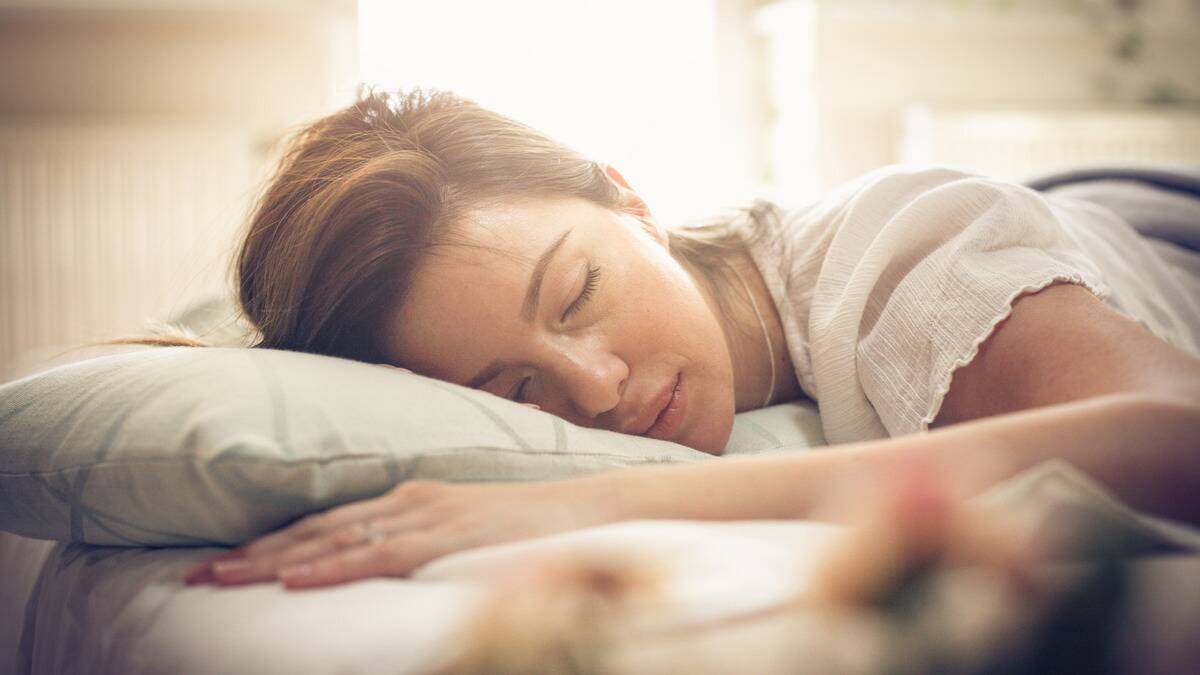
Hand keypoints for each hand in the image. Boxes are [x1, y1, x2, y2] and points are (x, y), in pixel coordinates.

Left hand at [183, 478, 620, 588]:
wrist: (597, 505)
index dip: (272, 543)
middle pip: (317, 527)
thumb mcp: (471, 531)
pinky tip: (295, 579)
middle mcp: (410, 499)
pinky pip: (380, 552)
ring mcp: (429, 514)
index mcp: (413, 498)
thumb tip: (388, 566)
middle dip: (254, 553)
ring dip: (273, 560)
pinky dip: (333, 564)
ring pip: (335, 538)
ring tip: (222, 578)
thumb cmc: (536, 525)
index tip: (224, 563)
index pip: (328, 522)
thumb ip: (427, 543)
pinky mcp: (450, 533)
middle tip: (197, 575)